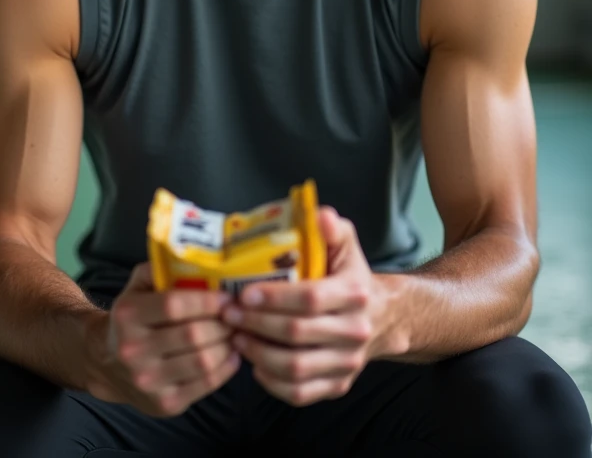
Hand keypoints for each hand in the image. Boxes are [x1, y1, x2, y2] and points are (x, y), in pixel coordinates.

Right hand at [85, 261, 240, 416]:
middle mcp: (134, 350)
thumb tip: (198, 260)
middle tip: (237, 314)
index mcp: (128, 315)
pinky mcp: (164, 404)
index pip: (173, 306)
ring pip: (203, 361)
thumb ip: (161, 269)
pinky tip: (231, 354)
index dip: (206, 301)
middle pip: (193, 335)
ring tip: (236, 332)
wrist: (106, 363)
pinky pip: (205, 385)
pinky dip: (226, 367)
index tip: (227, 297)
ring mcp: (148, 381)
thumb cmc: (132, 318)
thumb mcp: (136, 287)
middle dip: (223, 323)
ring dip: (228, 344)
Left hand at [220, 206, 403, 406]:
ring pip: (295, 367)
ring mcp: (348, 363)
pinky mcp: (338, 385)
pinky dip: (272, 382)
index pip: (310, 298)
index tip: (244, 293)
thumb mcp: (346, 245)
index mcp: (354, 293)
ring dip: (258, 354)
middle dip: (256, 324)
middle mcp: (355, 331)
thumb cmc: (349, 276)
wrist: (380, 317)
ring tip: (236, 338)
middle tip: (229, 315)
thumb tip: (320, 215)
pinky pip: (300, 393)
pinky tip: (254, 364)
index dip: (274, 297)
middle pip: (297, 333)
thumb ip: (332, 228)